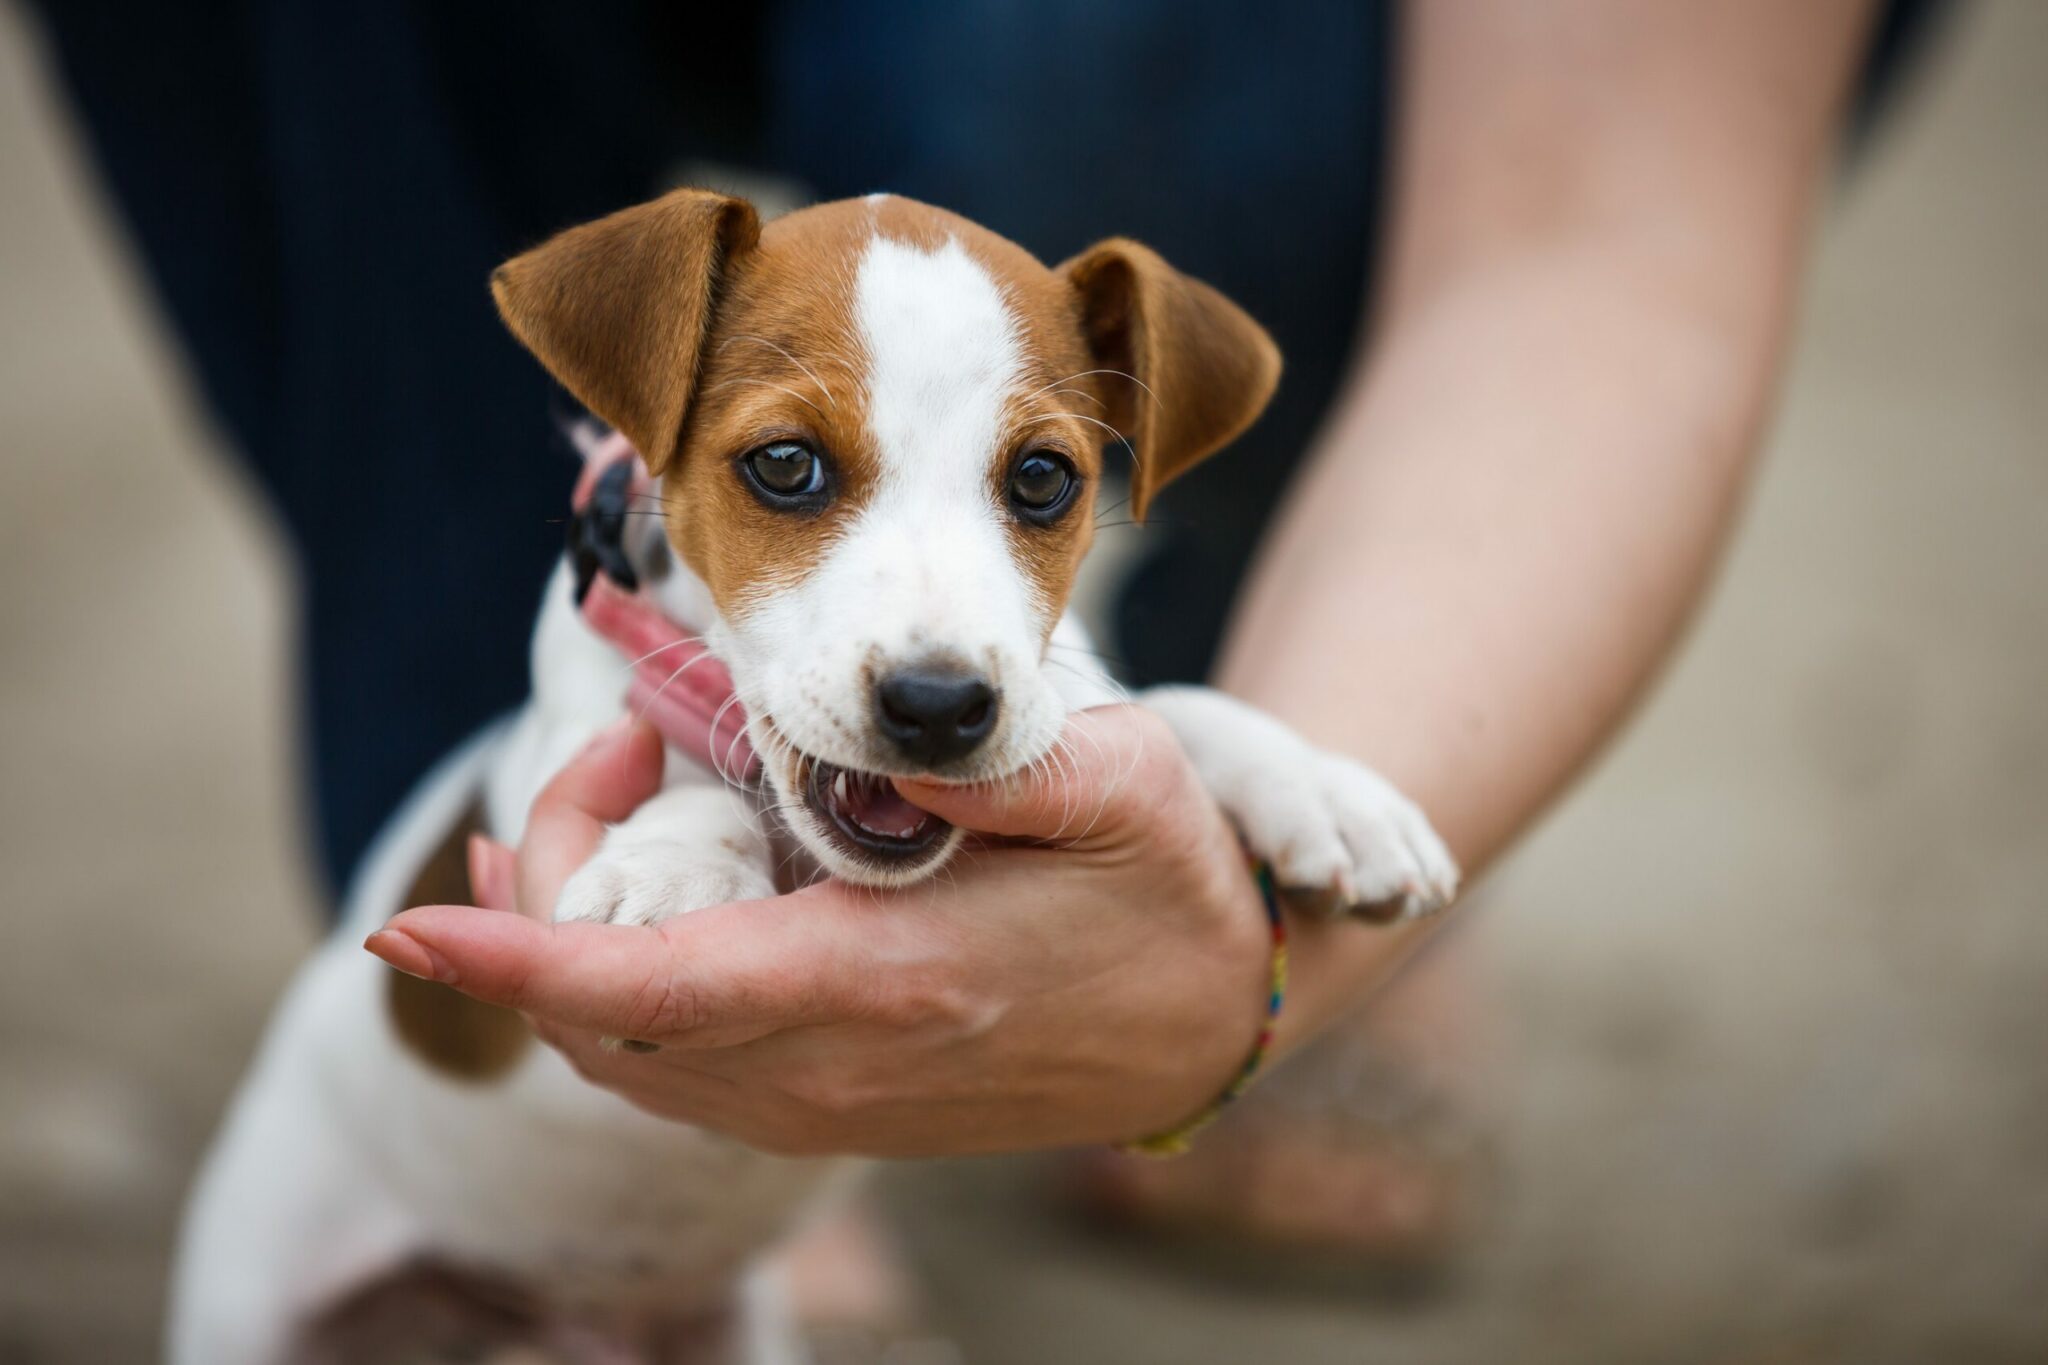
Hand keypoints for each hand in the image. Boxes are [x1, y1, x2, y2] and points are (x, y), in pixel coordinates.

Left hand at [365, 710, 1274, 1156]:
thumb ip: (986, 757)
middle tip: (620, 747)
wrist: (1212, 1023)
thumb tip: (857, 726)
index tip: (416, 915)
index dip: (518, 953)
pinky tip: (627, 899)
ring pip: (622, 1052)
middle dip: (545, 888)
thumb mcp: (1115, 786)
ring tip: (603, 798)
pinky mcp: (828, 1104)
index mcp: (888, 984)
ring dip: (568, 938)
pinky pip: (670, 1066)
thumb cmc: (1167, 891)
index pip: (653, 988)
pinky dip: (610, 987)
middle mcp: (832, 1070)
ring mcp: (824, 1103)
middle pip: (604, 1016)